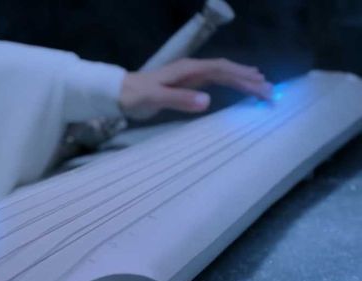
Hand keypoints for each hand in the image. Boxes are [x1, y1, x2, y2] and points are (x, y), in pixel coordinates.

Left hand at [118, 58, 272, 119]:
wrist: (119, 93)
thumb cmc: (135, 96)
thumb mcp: (155, 98)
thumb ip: (180, 100)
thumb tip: (208, 101)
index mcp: (188, 70)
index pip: (222, 70)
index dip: (242, 77)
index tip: (260, 86)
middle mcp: (192, 69)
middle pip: (227, 70)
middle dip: (249, 79)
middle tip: (271, 91)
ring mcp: (190, 76)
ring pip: (223, 74)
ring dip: (243, 80)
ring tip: (264, 87)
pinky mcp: (188, 84)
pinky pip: (216, 80)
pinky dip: (231, 82)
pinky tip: (240, 84)